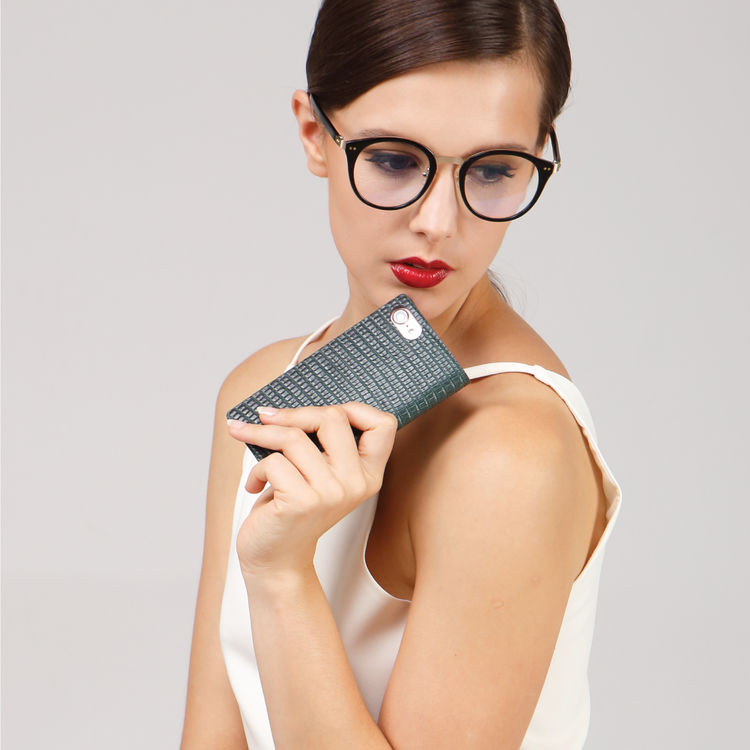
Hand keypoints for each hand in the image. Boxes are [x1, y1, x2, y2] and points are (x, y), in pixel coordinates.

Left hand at [227, 403, 396, 581]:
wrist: (276, 561)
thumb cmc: (292, 509)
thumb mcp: (318, 474)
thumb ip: (320, 444)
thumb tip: (280, 407)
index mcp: (368, 474)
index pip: (383, 424)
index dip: (353, 408)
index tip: (318, 412)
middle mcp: (356, 483)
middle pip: (333, 417)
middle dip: (293, 413)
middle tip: (267, 418)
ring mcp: (331, 493)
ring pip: (294, 438)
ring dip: (262, 437)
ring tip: (247, 441)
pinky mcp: (302, 502)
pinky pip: (273, 461)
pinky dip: (255, 469)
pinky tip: (255, 485)